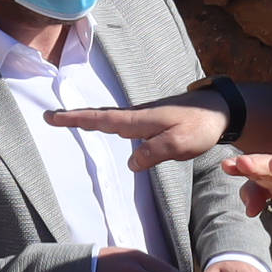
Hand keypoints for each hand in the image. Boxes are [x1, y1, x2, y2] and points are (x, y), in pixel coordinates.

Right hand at [46, 100, 225, 166]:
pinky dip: (107, 123)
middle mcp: (137, 117)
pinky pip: (123, 124)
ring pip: (110, 119)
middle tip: (50, 116)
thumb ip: (154, 152)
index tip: (53, 116)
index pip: (101, 120)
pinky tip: (105, 127)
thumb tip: (131, 163)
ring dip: (89, 119)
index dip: (76, 120)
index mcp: (139, 120)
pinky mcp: (152, 122)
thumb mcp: (179, 143)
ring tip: (69, 121)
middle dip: (75, 117)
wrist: (221, 109)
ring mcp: (144, 118)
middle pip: (99, 117)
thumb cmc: (201, 124)